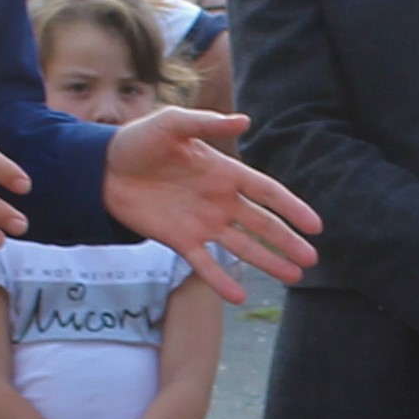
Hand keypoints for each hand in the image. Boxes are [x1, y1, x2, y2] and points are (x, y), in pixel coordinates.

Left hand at [104, 107, 317, 295]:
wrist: (102, 169)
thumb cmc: (138, 140)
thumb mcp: (171, 124)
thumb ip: (206, 123)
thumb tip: (245, 121)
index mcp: (223, 172)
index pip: (266, 192)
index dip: (291, 207)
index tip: (315, 226)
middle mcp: (219, 200)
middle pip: (261, 224)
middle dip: (287, 242)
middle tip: (311, 260)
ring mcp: (201, 223)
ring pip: (242, 247)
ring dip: (267, 262)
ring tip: (293, 277)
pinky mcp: (179, 240)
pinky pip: (204, 264)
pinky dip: (221, 280)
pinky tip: (239, 297)